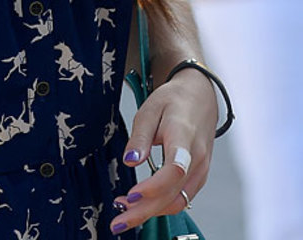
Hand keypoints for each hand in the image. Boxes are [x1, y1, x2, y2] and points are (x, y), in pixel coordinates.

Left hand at [110, 68, 216, 233]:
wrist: (200, 98)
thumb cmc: (174, 101)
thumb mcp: (150, 108)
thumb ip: (139, 136)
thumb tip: (130, 161)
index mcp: (184, 137)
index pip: (175, 169)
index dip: (153, 187)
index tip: (131, 195)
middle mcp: (196, 159)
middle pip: (173, 194)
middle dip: (144, 211)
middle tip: (118, 220)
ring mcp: (200, 171)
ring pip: (177, 202)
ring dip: (150, 212)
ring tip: (124, 213)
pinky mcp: (198, 178)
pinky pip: (181, 199)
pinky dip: (161, 206)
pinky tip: (142, 206)